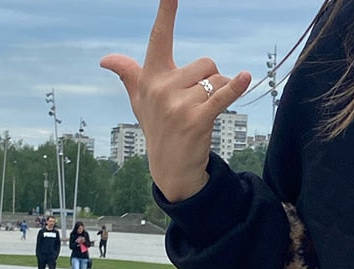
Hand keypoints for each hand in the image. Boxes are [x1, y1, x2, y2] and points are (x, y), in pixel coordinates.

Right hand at [100, 0, 250, 201]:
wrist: (171, 167)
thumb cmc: (159, 129)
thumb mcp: (141, 101)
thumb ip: (129, 75)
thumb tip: (107, 60)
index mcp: (151, 77)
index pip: (159, 38)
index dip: (166, 13)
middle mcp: (162, 88)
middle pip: (205, 63)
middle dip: (211, 79)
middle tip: (200, 101)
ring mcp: (178, 105)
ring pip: (216, 80)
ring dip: (221, 92)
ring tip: (206, 111)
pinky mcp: (196, 120)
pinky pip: (220, 97)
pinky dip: (235, 88)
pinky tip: (246, 78)